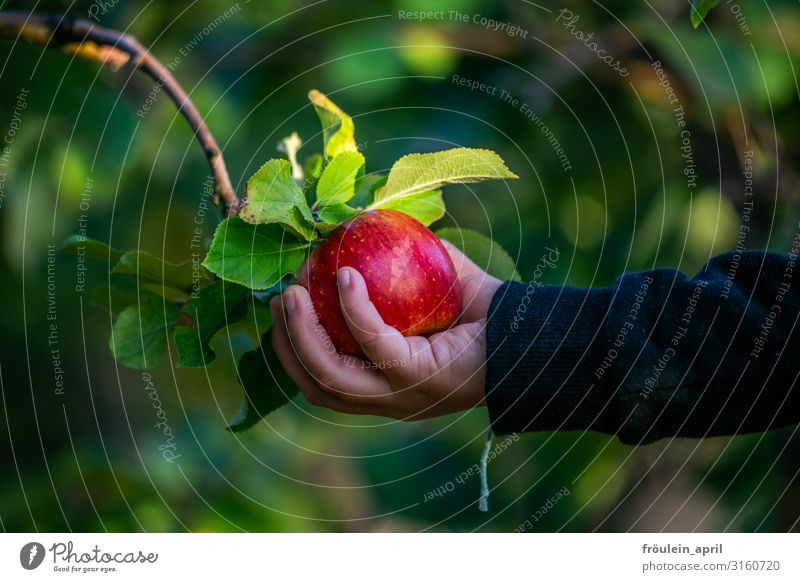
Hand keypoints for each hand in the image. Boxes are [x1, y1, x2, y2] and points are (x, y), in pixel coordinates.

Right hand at [269, 241, 501, 419]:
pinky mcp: (418, 377)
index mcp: (385, 387)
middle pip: (317, 386)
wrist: (529, 333)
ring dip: (304, 333)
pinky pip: (374, 342)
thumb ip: (398, 270)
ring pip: (331, 376)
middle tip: (280, 298)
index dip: (294, 349)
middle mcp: (388, 401)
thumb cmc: (482, 313)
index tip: (283, 307)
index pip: (323, 382)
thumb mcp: (430, 290)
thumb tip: (363, 229)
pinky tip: (346, 278)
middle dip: (288, 344)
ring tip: (293, 292)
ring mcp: (401, 395)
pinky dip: (354, 309)